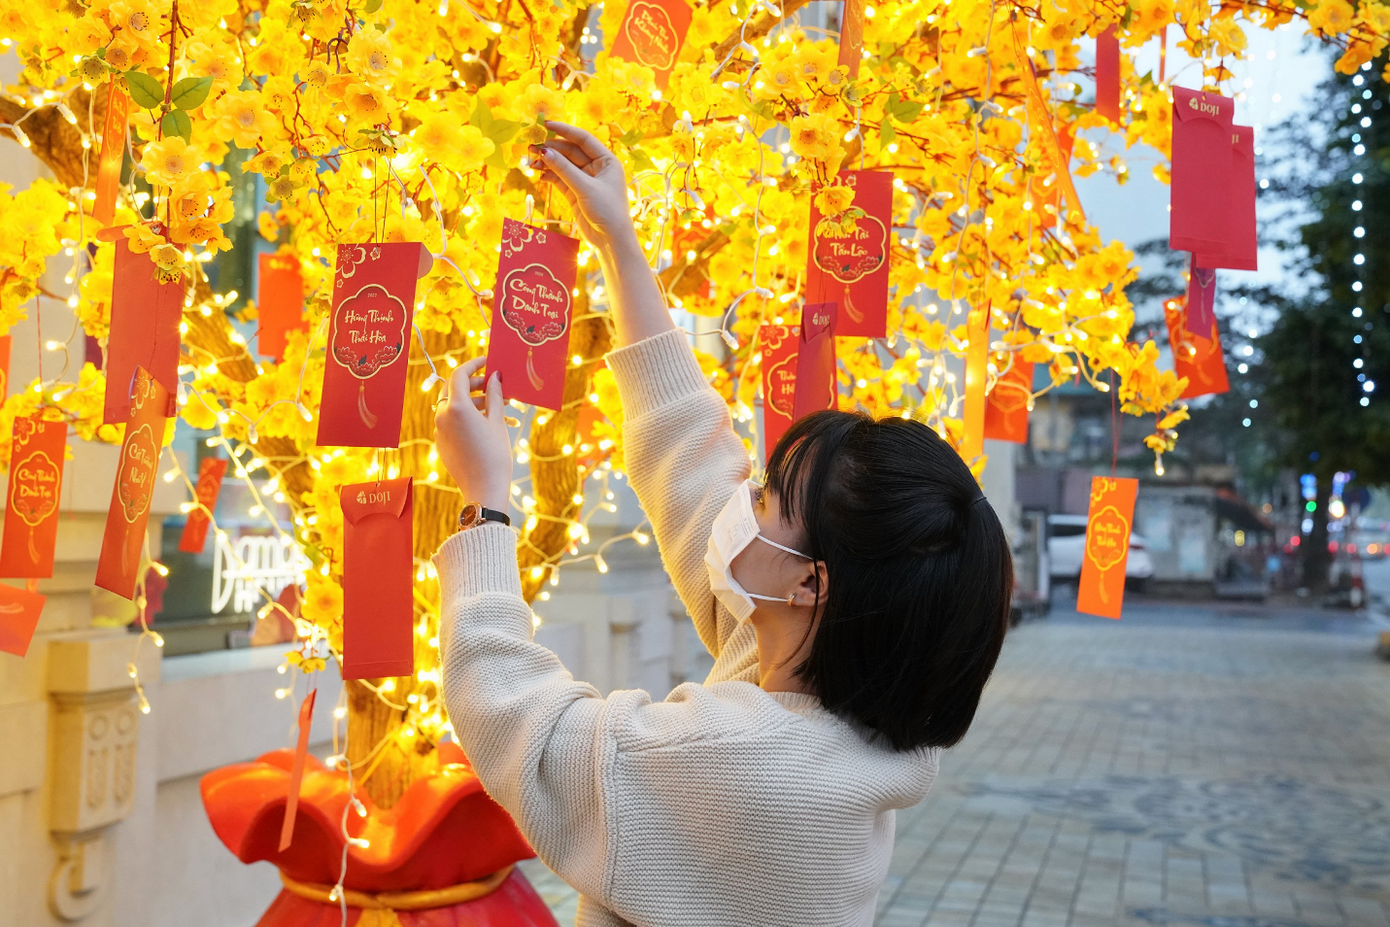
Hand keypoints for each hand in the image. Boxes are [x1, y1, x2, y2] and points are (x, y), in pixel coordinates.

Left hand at [434, 357, 512, 513]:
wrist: (483, 489)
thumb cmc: (494, 455)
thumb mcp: (497, 421)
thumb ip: (494, 395)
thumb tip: (495, 375)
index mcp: (457, 407)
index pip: (460, 375)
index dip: (474, 364)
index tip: (487, 362)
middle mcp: (442, 415)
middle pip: (453, 388)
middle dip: (473, 384)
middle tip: (492, 385)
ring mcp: (439, 430)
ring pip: (452, 405)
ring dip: (471, 401)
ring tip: (495, 407)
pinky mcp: (440, 443)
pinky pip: (450, 421)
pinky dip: (465, 416)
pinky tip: (484, 423)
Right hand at [532, 122, 637, 253]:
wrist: (611, 241)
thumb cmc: (607, 211)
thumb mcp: (585, 188)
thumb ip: (564, 169)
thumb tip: (544, 151)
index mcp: (607, 161)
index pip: (583, 139)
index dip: (564, 130)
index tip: (545, 125)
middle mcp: (597, 168)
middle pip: (570, 152)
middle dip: (551, 149)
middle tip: (531, 146)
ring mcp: (585, 181)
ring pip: (563, 166)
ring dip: (548, 162)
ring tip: (530, 161)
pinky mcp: (576, 194)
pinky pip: (560, 179)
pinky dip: (550, 175)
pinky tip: (539, 173)